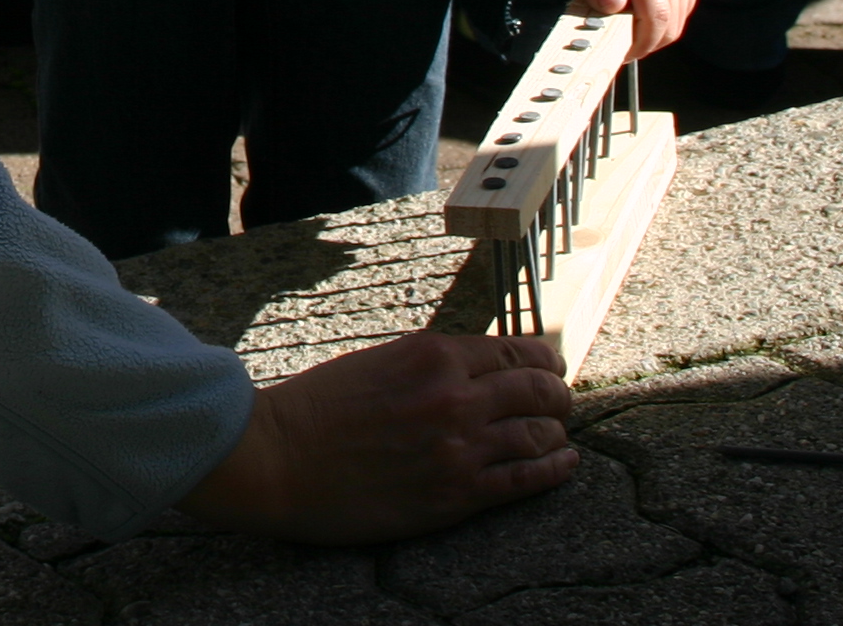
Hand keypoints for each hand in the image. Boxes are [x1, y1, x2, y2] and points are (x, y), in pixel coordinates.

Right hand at [181, 331, 576, 542]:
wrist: (278, 459)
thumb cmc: (317, 408)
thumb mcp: (378, 361)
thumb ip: (429, 364)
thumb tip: (473, 368)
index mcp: (434, 354)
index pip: (516, 350)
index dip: (544, 359)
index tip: (551, 367)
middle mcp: (456, 395)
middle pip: (539, 389)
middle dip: (557, 394)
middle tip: (560, 402)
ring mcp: (460, 445)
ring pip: (540, 433)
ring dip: (556, 432)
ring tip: (558, 435)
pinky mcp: (456, 493)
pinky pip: (525, 478)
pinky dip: (554, 469)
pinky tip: (565, 463)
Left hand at [557, 0, 701, 56]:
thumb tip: (613, 4)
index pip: (655, 15)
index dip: (639, 42)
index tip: (619, 52)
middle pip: (669, 26)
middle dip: (644, 44)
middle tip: (619, 46)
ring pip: (677, 24)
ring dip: (653, 35)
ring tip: (626, 26)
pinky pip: (682, 13)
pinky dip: (662, 23)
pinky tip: (640, 14)